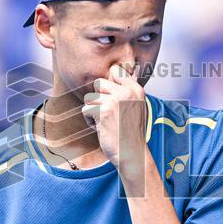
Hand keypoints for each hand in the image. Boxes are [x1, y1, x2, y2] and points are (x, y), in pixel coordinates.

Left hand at [82, 63, 147, 180]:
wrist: (131, 152)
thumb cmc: (130, 132)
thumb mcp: (136, 106)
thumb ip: (126, 90)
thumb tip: (111, 73)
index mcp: (136, 89)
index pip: (116, 70)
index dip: (109, 83)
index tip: (111, 98)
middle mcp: (127, 92)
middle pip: (99, 83)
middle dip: (98, 98)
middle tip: (107, 112)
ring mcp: (115, 101)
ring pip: (90, 97)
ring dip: (93, 111)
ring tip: (105, 122)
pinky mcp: (104, 111)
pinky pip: (86, 109)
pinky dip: (90, 120)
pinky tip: (102, 128)